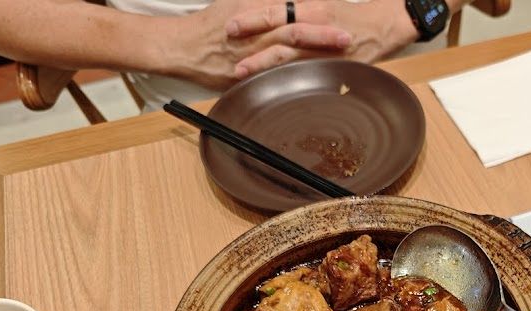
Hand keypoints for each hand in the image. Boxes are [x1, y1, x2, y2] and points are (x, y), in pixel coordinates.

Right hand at [163, 0, 351, 89]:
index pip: (293, 8)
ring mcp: (251, 52)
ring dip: (312, 56)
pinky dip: (290, 77)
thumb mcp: (238, 4)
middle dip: (323, 33)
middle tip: (348, 36)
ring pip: (286, 52)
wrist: (181, 45)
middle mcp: (256, 30)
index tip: (340, 15)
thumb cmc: (210, 25)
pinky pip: (270, 75)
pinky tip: (310, 83)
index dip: (317, 11)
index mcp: (255, 8)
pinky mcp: (244, 73)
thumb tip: (287, 3)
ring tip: (333, 62)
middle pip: (295, 28)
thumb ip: (265, 5)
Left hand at [228, 0, 418, 76]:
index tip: (231, 24)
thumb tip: (272, 10)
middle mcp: (316, 25)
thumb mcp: (321, 4)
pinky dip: (287, 78)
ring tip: (241, 71)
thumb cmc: (350, 15)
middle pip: (278, 32)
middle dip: (252, 40)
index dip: (252, 17)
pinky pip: (306, 72)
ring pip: (289, 55)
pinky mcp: (334, 64)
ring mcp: (325, 47)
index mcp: (312, 7)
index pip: (276, 10)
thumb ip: (296, 9)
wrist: (383, 25)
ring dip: (263, 62)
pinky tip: (272, 85)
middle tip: (227, 45)